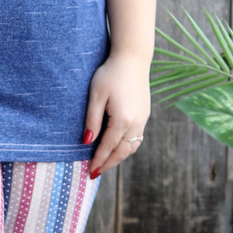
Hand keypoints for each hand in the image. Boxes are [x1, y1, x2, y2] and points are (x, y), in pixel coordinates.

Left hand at [83, 53, 150, 177]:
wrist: (132, 59)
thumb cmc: (110, 74)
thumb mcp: (96, 95)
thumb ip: (92, 120)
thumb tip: (87, 141)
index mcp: (123, 120)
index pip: (108, 147)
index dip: (98, 160)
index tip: (90, 171)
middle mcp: (136, 123)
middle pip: (122, 152)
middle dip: (109, 164)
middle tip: (96, 173)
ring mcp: (143, 119)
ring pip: (132, 147)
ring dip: (119, 157)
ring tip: (106, 163)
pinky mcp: (145, 114)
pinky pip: (137, 138)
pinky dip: (127, 147)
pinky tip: (118, 147)